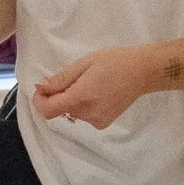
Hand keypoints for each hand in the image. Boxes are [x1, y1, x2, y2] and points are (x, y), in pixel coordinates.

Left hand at [32, 47, 156, 130]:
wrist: (144, 72)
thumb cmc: (115, 61)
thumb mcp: (85, 63)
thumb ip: (61, 79)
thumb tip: (41, 87)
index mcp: (81, 97)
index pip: (48, 110)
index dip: (40, 100)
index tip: (43, 88)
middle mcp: (88, 113)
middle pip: (60, 110)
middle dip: (59, 95)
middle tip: (75, 77)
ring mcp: (97, 121)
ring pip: (71, 113)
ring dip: (72, 100)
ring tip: (90, 83)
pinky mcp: (103, 123)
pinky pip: (83, 115)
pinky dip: (83, 105)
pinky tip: (98, 93)